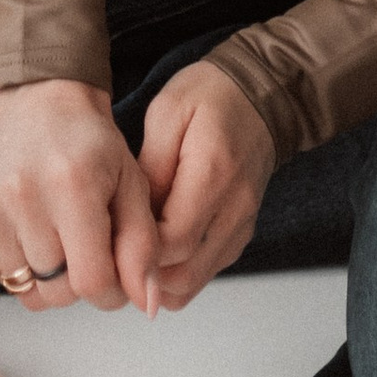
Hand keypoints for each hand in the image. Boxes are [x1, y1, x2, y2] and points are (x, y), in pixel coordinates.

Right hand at [0, 79, 160, 313]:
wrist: (37, 102)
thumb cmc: (90, 144)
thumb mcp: (133, 185)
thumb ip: (143, 247)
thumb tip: (148, 305)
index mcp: (72, 186)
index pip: (92, 283)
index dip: (112, 291)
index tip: (116, 272)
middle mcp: (21, 197)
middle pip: (59, 293)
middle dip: (81, 281)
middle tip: (87, 245)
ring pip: (28, 291)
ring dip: (50, 275)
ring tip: (58, 233)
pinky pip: (0, 277)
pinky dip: (20, 266)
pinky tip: (30, 229)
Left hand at [138, 61, 275, 309]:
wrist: (261, 95)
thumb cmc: (210, 97)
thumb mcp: (167, 113)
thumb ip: (149, 167)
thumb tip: (134, 217)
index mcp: (214, 173)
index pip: (173, 241)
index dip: (138, 248)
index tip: (114, 231)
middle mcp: (235, 208)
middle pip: (184, 273)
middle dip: (143, 271)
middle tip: (115, 248)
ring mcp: (241, 225)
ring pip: (195, 280)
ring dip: (159, 278)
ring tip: (132, 250)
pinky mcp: (241, 233)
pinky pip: (207, 270)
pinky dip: (178, 270)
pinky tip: (158, 248)